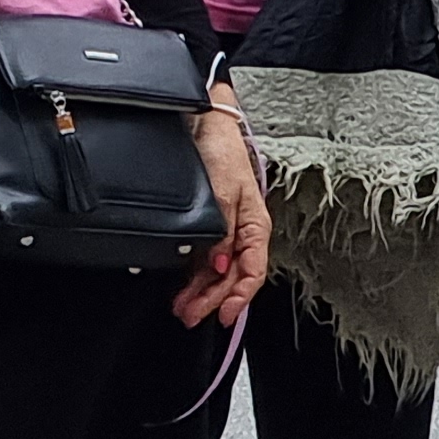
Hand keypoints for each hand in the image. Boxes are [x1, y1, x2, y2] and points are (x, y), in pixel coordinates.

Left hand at [175, 101, 269, 327]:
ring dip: (201, 291)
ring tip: (183, 308)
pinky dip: (195, 274)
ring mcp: (226, 229)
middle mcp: (242, 232)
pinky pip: (205, 257)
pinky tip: (184, 285)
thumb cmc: (222, 150)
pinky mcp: (210, 223)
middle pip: (232, 276)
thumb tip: (218, 266)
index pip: (252, 271)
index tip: (222, 315)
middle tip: (190, 316)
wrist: (205, 123)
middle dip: (213, 300)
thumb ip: (221, 233)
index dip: (238, 297)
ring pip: (217, 271)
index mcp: (255, 226)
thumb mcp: (223, 193)